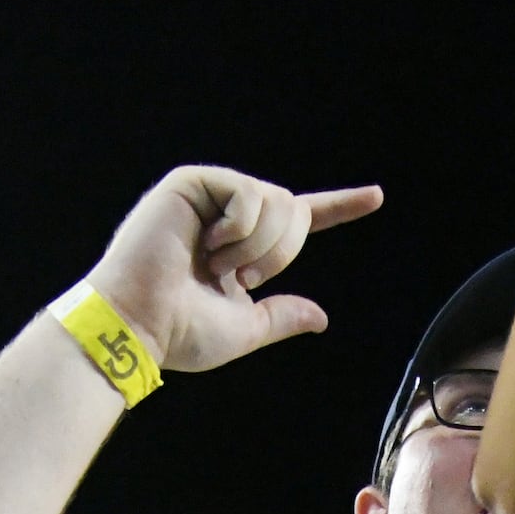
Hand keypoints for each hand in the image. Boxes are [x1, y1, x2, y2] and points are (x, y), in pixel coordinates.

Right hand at [82, 169, 382, 377]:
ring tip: (216, 264)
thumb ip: (280, 317)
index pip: (298, 221)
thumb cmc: (181, 332)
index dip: (338, 208)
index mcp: (242, 245)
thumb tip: (319, 317)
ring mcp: (209, 195)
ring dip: (258, 245)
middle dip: (280, 253)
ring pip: (277, 201)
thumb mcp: (245, 329)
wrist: (138, 325)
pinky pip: (249, 193)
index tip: (375, 197)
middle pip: (294, 212)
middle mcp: (228, 215)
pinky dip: (240, 228)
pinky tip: (207, 245)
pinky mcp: (191, 182)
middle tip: (238, 278)